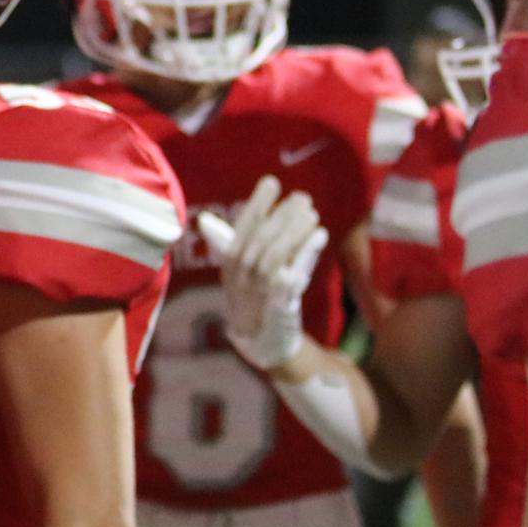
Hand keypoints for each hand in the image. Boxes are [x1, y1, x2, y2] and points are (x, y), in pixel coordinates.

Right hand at [195, 174, 328, 371]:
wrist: (261, 345)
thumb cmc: (253, 302)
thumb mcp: (237, 274)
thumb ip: (229, 245)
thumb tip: (207, 221)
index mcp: (229, 265)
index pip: (240, 229)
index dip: (256, 204)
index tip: (271, 181)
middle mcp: (239, 278)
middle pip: (259, 240)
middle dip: (281, 214)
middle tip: (302, 196)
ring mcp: (258, 293)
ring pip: (273, 256)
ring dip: (294, 231)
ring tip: (312, 212)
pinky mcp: (278, 307)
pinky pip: (292, 277)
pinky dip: (305, 254)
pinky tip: (320, 235)